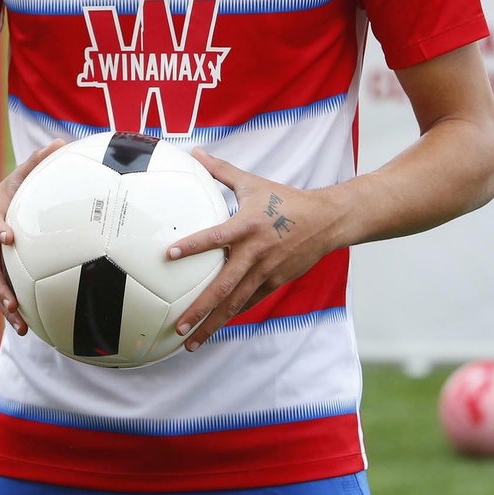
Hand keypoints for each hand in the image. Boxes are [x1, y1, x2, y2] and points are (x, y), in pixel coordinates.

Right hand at [0, 139, 65, 335]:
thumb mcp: (16, 174)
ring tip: (22, 327)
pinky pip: (4, 293)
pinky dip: (14, 311)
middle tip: (12, 302)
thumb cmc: (3, 192)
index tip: (8, 236)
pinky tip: (31, 329)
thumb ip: (37, 161)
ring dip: (6, 308)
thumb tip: (62, 142)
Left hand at [167, 148, 343, 351]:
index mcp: (247, 225)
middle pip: (223, 285)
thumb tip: (195, 152)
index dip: (192, 246)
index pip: (215, 238)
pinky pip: (249, 302)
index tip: (168, 255)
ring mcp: (266, 271)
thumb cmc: (285, 199)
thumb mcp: (252, 182)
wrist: (325, 221)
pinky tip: (215, 329)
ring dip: (213, 323)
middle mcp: (255, 252)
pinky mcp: (275, 282)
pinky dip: (232, 316)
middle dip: (200, 308)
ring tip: (191, 342)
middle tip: (178, 324)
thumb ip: (220, 170)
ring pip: (235, 303)